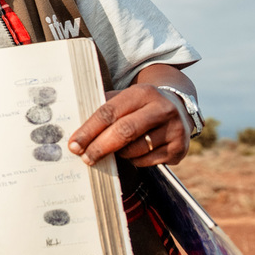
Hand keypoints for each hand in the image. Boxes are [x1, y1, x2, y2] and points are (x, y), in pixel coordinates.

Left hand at [67, 84, 189, 166]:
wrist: (179, 108)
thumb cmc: (140, 106)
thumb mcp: (125, 99)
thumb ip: (103, 110)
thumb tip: (77, 134)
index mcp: (143, 93)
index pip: (109, 112)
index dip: (89, 130)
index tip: (74, 145)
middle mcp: (162, 109)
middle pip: (124, 132)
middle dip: (99, 147)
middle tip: (85, 158)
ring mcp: (174, 129)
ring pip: (135, 150)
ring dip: (118, 154)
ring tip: (114, 150)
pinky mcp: (180, 149)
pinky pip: (147, 161)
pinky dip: (134, 160)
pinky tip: (133, 152)